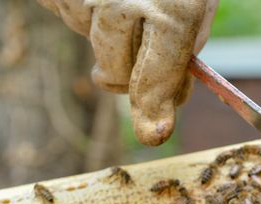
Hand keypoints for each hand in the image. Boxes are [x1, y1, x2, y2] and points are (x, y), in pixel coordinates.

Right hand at [38, 0, 217, 145]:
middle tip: (143, 42)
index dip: (155, 108)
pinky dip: (83, 12)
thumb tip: (160, 107)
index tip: (154, 134)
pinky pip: (68, 17)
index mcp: (170, 11)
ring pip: (92, 46)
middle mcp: (122, 4)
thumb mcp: (192, 6)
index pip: (157, 76)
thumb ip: (179, 55)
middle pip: (116, 72)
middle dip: (128, 71)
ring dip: (107, 35)